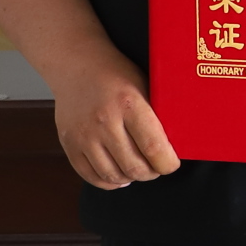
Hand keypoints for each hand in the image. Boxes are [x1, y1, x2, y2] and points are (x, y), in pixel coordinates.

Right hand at [51, 56, 179, 190]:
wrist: (76, 64)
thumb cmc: (117, 75)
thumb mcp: (145, 86)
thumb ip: (158, 116)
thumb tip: (177, 146)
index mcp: (128, 104)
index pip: (154, 148)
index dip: (167, 164)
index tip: (172, 163)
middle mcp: (103, 121)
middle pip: (134, 167)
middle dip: (152, 173)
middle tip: (156, 167)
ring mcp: (83, 135)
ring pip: (113, 175)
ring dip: (131, 177)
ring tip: (139, 168)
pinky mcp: (68, 143)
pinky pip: (91, 176)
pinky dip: (109, 181)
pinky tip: (119, 173)